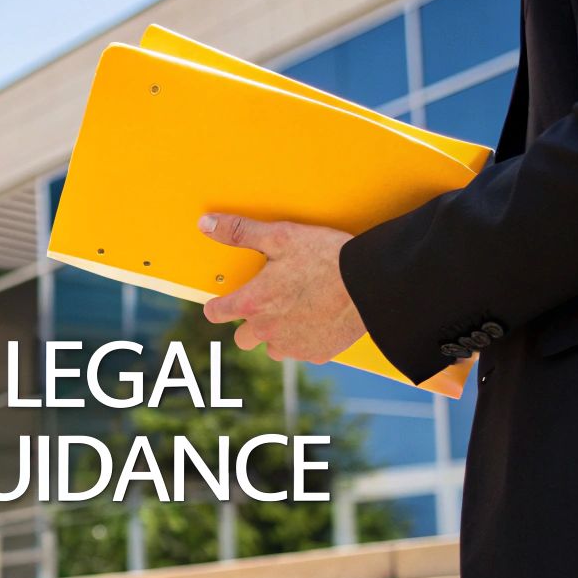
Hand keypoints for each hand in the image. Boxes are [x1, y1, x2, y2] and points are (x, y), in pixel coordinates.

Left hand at [198, 213, 366, 362]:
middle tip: (269, 304)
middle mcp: (267, 331)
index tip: (221, 303)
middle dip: (251, 323)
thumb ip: (240, 232)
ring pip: (273, 348)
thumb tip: (206, 224)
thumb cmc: (326, 257)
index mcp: (253, 303)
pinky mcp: (317, 354)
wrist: (372, 283)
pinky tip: (318, 320)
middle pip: (242, 338)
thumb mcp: (280, 236)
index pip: (216, 313)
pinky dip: (306, 340)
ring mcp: (292, 345)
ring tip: (296, 312)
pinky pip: (302, 352)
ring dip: (278, 334)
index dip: (217, 306)